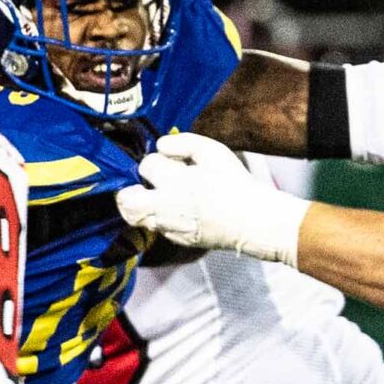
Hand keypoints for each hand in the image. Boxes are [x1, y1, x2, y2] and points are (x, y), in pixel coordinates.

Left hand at [116, 132, 307, 263]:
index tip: (174, 162)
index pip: (147, 164)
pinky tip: (180, 214)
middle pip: (127, 201)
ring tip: (157, 202)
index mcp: (173, 180)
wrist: (255, 221)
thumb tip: (162, 145)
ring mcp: (171, 226)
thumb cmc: (236, 184)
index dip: (158, 160)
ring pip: (139, 219)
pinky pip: (160, 230)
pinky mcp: (180, 240)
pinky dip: (163, 220)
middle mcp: (165, 205)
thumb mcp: (214, 152)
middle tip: (143, 188)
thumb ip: (184, 142)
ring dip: (143, 208)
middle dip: (129, 192)